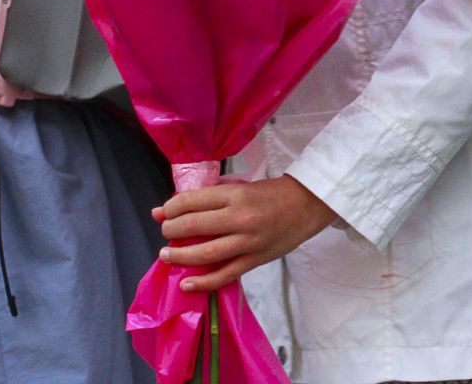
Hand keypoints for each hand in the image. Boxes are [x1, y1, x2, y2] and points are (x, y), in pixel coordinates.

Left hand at [153, 174, 337, 291]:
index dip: (170, 208)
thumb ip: (207, 198)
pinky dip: (202, 283)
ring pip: (204, 254)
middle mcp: (240, 217)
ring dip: (178, 256)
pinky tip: (186, 284)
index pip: (190, 201)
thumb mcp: (241, 186)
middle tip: (168, 232)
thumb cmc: (272, 193)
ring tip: (167, 255)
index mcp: (236, 194)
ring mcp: (248, 241)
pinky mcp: (255, 260)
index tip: (165, 213)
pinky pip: (224, 275)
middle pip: (191, 226)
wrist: (309, 205)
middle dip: (170, 230)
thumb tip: (163, 210)